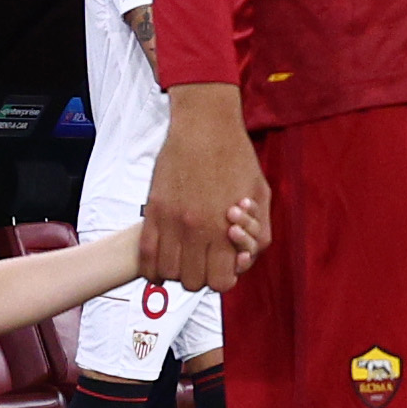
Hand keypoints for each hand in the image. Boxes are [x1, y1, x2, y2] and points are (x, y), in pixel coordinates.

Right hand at [143, 98, 266, 290]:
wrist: (205, 125)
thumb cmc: (237, 158)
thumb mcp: (261, 195)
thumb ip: (259, 232)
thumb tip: (243, 259)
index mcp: (226, 228)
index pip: (220, 281)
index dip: (222, 278)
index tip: (221, 266)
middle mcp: (197, 229)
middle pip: (192, 282)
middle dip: (199, 277)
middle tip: (201, 261)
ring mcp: (171, 221)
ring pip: (167, 272)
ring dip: (175, 271)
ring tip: (182, 257)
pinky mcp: (153, 210)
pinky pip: (146, 254)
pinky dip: (152, 266)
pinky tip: (160, 261)